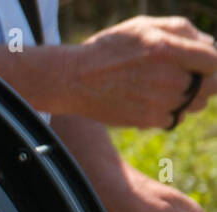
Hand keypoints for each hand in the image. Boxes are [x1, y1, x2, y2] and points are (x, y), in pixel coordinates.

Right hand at [68, 16, 216, 126]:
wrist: (74, 79)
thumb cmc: (109, 48)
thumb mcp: (143, 26)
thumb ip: (181, 29)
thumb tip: (209, 43)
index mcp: (168, 49)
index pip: (214, 61)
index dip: (211, 61)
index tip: (203, 62)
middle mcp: (168, 78)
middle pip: (211, 86)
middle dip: (205, 80)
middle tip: (189, 76)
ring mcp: (159, 102)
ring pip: (195, 104)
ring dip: (189, 96)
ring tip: (166, 86)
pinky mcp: (147, 120)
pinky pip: (175, 118)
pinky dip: (170, 111)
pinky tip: (152, 100)